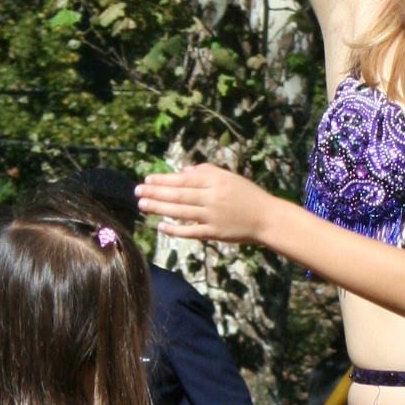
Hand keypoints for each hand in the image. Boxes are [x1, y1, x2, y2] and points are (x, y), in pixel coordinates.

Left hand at [136, 164, 274, 244]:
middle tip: (137, 192)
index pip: (183, 180)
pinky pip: (190, 231)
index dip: (164, 180)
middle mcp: (211, 198)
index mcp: (215, 182)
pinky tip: (161, 227)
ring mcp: (212, 216)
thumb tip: (183, 172)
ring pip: (180, 212)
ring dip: (160, 209)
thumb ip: (207, 172)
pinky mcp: (214, 233)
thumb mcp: (229, 177)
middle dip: (156, 193)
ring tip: (142, 206)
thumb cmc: (248, 195)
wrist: (267, 218)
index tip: (148, 179)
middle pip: (178, 195)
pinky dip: (175, 229)